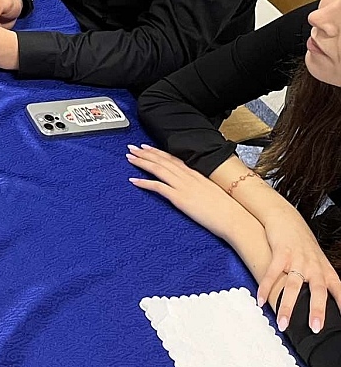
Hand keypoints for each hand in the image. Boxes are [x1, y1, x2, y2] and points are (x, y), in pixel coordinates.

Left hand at [127, 144, 249, 241]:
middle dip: (145, 153)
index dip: (158, 152)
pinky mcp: (180, 198)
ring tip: (129, 158)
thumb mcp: (215, 190)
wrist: (237, 219)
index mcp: (197, 174)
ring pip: (158, 169)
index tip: (147, 147)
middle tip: (132, 148)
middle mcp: (189, 177)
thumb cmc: (230, 208)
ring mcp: (184, 187)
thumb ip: (202, 184)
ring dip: (142, 162)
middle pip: (163, 161)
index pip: (173, 159)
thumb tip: (196, 185)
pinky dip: (144, 182)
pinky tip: (133, 180)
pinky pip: (158, 187)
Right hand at [257, 210, 340, 333]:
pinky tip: (260, 300)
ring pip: (293, 285)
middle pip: (318, 291)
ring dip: (287, 305)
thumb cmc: (302, 244)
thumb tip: (320, 305)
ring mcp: (297, 259)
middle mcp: (314, 265)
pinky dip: (265, 288)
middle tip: (314, 328)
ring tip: (282, 323)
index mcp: (325, 270)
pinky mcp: (280, 253)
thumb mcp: (317, 262)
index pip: (339, 291)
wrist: (286, 219)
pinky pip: (272, 273)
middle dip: (317, 310)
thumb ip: (320, 281)